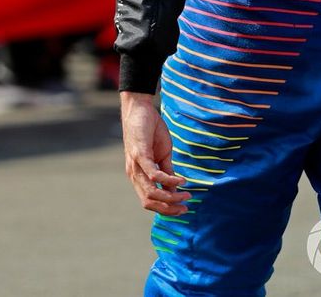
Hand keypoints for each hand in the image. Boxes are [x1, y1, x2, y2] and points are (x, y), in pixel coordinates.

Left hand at [120, 92, 189, 216]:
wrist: (139, 110)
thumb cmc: (150, 132)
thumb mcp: (162, 154)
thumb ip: (166, 171)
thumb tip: (175, 189)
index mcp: (138, 176)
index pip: (150, 201)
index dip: (166, 209)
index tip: (183, 209)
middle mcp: (134, 175)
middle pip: (149, 202)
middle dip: (168, 208)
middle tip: (185, 207)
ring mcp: (135, 166)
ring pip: (151, 192)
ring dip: (170, 197)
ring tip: (186, 195)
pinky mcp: (139, 155)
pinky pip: (154, 174)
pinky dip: (168, 180)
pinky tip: (181, 180)